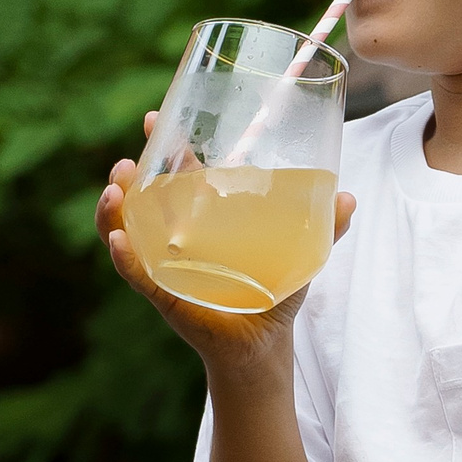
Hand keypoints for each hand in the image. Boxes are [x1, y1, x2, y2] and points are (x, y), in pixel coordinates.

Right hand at [96, 111, 355, 378]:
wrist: (265, 343)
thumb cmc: (275, 289)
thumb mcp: (301, 252)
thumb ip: (325, 225)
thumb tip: (349, 198)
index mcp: (201, 216)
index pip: (175, 173)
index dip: (162, 146)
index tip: (155, 119)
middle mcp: (174, 236)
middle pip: (139, 198)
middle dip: (126, 176)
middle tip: (127, 162)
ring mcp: (164, 265)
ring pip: (126, 232)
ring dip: (112, 212)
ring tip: (115, 193)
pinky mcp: (164, 295)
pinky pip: (137, 274)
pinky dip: (125, 257)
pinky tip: (120, 241)